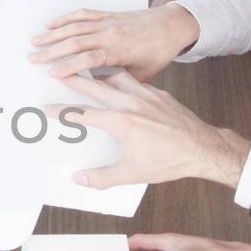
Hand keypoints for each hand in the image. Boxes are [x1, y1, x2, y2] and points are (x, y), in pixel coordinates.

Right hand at [30, 2, 198, 80]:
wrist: (174, 25)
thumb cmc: (160, 51)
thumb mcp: (144, 75)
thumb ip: (121, 84)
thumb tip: (102, 95)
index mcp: (119, 51)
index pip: (88, 59)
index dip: (69, 67)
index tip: (52, 74)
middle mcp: (110, 34)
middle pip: (74, 42)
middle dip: (51, 51)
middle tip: (32, 58)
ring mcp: (108, 23)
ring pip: (74, 27)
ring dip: (53, 34)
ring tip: (35, 42)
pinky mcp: (108, 16)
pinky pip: (83, 15)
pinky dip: (66, 19)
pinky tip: (53, 24)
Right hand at [55, 71, 250, 190]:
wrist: (203, 148)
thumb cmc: (170, 161)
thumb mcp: (132, 174)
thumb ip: (102, 177)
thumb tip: (79, 179)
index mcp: (121, 122)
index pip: (83, 114)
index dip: (62, 111)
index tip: (47, 108)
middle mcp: (131, 103)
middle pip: (95, 86)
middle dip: (74, 79)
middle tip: (59, 72)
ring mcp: (147, 95)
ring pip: (117, 77)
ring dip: (101, 75)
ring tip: (91, 75)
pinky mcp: (160, 93)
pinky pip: (136, 81)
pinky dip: (124, 81)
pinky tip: (122, 86)